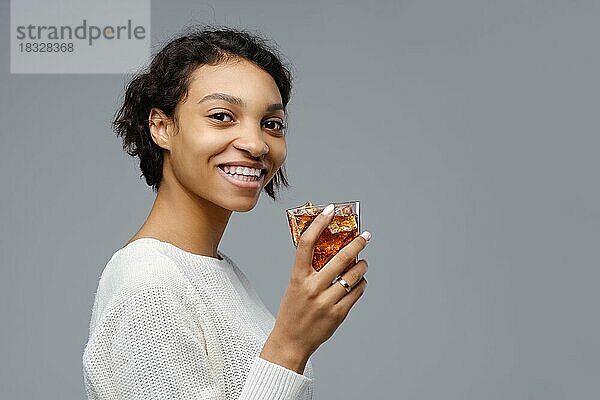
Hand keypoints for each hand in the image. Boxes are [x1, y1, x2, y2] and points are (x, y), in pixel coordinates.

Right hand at [260, 204, 370, 372]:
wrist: (291, 341)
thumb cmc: (293, 310)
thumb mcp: (295, 285)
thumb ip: (309, 269)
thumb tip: (330, 247)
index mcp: (298, 277)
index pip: (307, 243)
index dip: (319, 223)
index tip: (330, 209)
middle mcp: (312, 288)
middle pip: (340, 258)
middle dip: (357, 243)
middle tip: (365, 236)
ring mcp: (325, 302)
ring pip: (353, 275)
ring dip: (362, 266)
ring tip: (363, 263)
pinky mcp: (338, 314)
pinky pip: (357, 293)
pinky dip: (361, 284)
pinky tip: (359, 282)